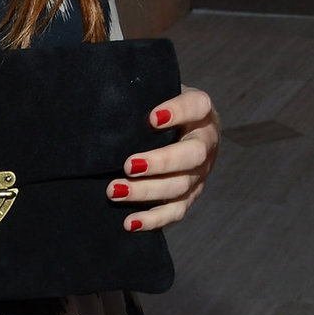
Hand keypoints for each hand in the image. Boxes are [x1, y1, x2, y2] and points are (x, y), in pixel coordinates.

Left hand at [104, 88, 218, 229]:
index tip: (151, 118)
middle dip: (161, 162)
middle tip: (128, 164)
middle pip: (193, 154)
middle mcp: (206, 141)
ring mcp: (201, 172)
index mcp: (201, 111)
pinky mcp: (190, 195)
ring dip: (147, 191)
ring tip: (114, 190)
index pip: (197, 106)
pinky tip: (129, 222)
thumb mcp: (158, 92)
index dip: (178, 112)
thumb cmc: (159, 108)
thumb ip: (142, 93)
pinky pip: (176, 211)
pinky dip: (153, 219)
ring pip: (181, 186)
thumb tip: (106, 97)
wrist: (176, 129)